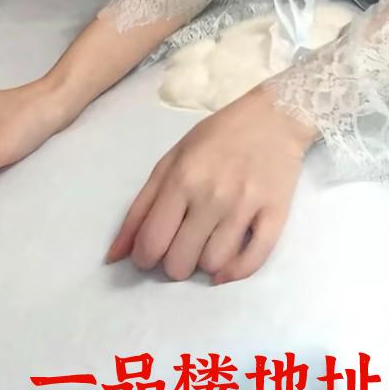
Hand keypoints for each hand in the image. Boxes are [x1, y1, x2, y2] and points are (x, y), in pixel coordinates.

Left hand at [104, 81, 316, 284]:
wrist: (275, 117)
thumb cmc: (217, 137)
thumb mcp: (171, 160)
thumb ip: (141, 207)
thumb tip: (113, 257)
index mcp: (182, 178)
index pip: (151, 243)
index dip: (144, 258)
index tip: (152, 251)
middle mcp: (212, 195)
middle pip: (179, 263)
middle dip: (173, 262)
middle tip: (181, 244)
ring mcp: (245, 206)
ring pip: (212, 266)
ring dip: (204, 262)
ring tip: (207, 242)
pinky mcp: (275, 214)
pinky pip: (252, 262)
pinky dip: (234, 272)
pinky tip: (226, 265)